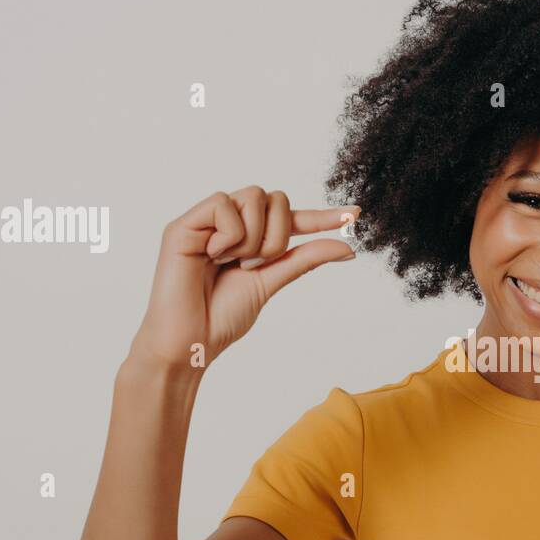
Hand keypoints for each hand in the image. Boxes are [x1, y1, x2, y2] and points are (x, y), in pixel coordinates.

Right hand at [130, 187, 357, 369]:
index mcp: (250, 240)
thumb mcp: (272, 282)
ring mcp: (206, 222)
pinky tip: (211, 255)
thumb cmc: (222, 316)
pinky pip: (222, 204)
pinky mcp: (184, 225)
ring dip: (254, 236)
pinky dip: (228, 233)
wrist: (190, 344)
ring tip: (233, 263)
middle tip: (255, 265)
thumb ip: (304, 259)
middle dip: (276, 234)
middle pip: (274, 198)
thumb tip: (346, 246)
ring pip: (252, 195)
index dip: (322, 216)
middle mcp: (229, 225)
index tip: (355, 215)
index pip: (291, 219)